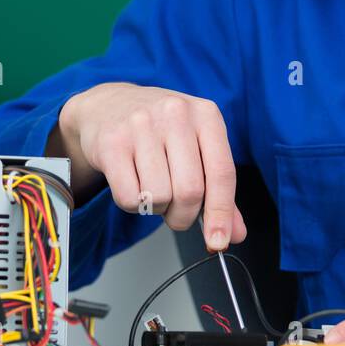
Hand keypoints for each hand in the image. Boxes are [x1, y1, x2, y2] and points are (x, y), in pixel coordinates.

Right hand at [55, 83, 247, 250]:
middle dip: (183, 216)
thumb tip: (235, 233)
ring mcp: (142, 125)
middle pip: (190, 191)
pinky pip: (128, 197)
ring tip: (151, 188)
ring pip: (158, 196)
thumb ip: (217, 189)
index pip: (222, 173)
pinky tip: (132, 183)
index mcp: (206, 115)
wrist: (110, 104)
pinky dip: (132, 204)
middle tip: (176, 212)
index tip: (217, 241)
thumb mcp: (196, 146)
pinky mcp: (112, 142)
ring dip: (156, 208)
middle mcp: (176, 113)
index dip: (221, 213)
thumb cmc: (159, 129)